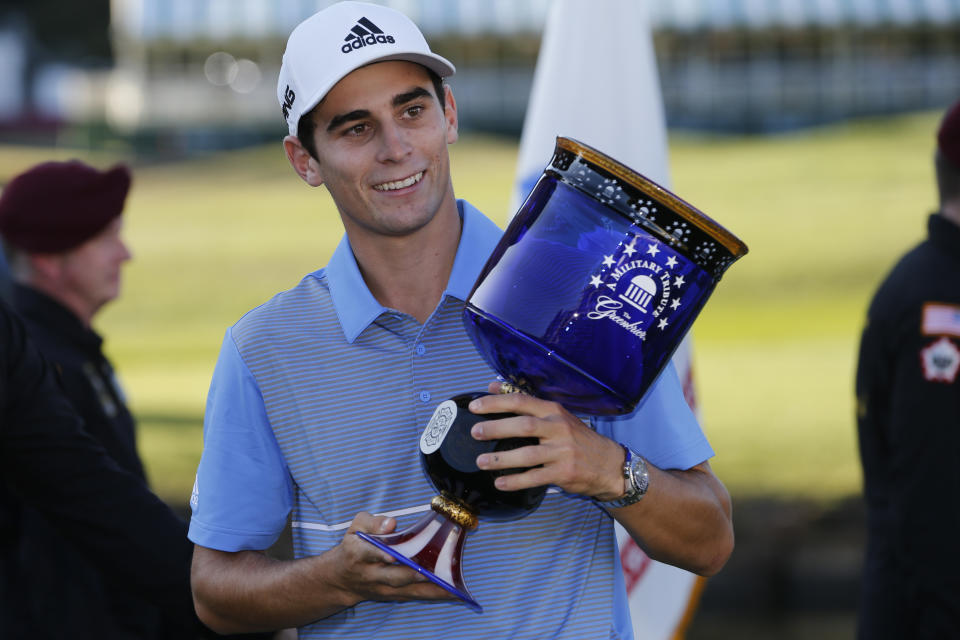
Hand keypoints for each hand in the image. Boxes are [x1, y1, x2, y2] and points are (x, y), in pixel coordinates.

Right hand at [334, 512, 453, 604]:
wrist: (341, 579)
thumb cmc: (353, 546)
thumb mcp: (355, 527)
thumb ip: (371, 522)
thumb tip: (391, 523)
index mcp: (358, 553)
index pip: (369, 553)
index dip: (380, 554)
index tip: (392, 554)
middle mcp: (371, 574)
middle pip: (393, 576)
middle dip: (413, 574)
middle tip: (432, 570)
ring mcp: (382, 588)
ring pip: (407, 589)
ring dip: (429, 588)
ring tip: (451, 584)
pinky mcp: (392, 596)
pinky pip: (414, 596)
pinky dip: (432, 594)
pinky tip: (452, 591)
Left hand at [468, 381, 626, 500]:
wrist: (609, 465)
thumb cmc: (577, 438)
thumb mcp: (556, 416)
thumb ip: (526, 402)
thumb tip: (493, 386)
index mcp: (554, 411)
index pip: (522, 401)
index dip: (497, 403)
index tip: (475, 407)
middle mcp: (558, 429)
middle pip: (524, 426)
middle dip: (497, 428)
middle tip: (475, 432)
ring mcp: (562, 452)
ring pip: (528, 454)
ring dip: (502, 458)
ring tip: (482, 461)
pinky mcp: (564, 473)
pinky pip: (535, 478)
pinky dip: (516, 481)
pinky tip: (500, 483)